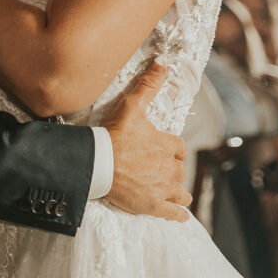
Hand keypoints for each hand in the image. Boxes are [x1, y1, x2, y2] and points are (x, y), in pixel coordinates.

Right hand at [103, 63, 191, 220]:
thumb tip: (163, 61)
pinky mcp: (152, 205)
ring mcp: (161, 188)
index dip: (173, 150)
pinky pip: (172, 212)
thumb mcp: (132, 106)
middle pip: (178, 171)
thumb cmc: (114, 134)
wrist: (97, 162)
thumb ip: (149, 85)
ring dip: (179, 192)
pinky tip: (180, 215)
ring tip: (176, 194)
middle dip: (172, 171)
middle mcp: (168, 168)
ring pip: (180, 192)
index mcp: (166, 145)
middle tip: (162, 172)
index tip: (168, 152)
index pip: (179, 149)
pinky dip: (178, 214)